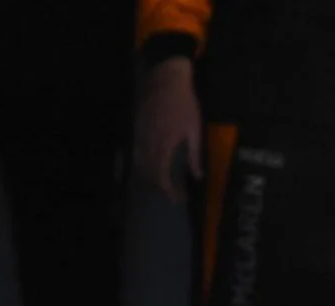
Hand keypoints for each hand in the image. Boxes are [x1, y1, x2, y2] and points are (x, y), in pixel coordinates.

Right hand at [133, 55, 203, 202]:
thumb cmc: (184, 102)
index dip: (169, 192)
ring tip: (164, 184)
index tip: (179, 198)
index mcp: (164, 146)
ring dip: (151, 179)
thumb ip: (195, 155)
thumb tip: (198, 176)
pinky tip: (152, 166)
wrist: (165, 78)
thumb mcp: (194, 129)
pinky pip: (137, 154)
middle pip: (149, 176)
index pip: (162, 178)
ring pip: (140, 166)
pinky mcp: (136, 129)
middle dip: (161, 188)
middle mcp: (148, 145)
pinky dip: (144, 166)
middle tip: (174, 194)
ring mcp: (140, 137)